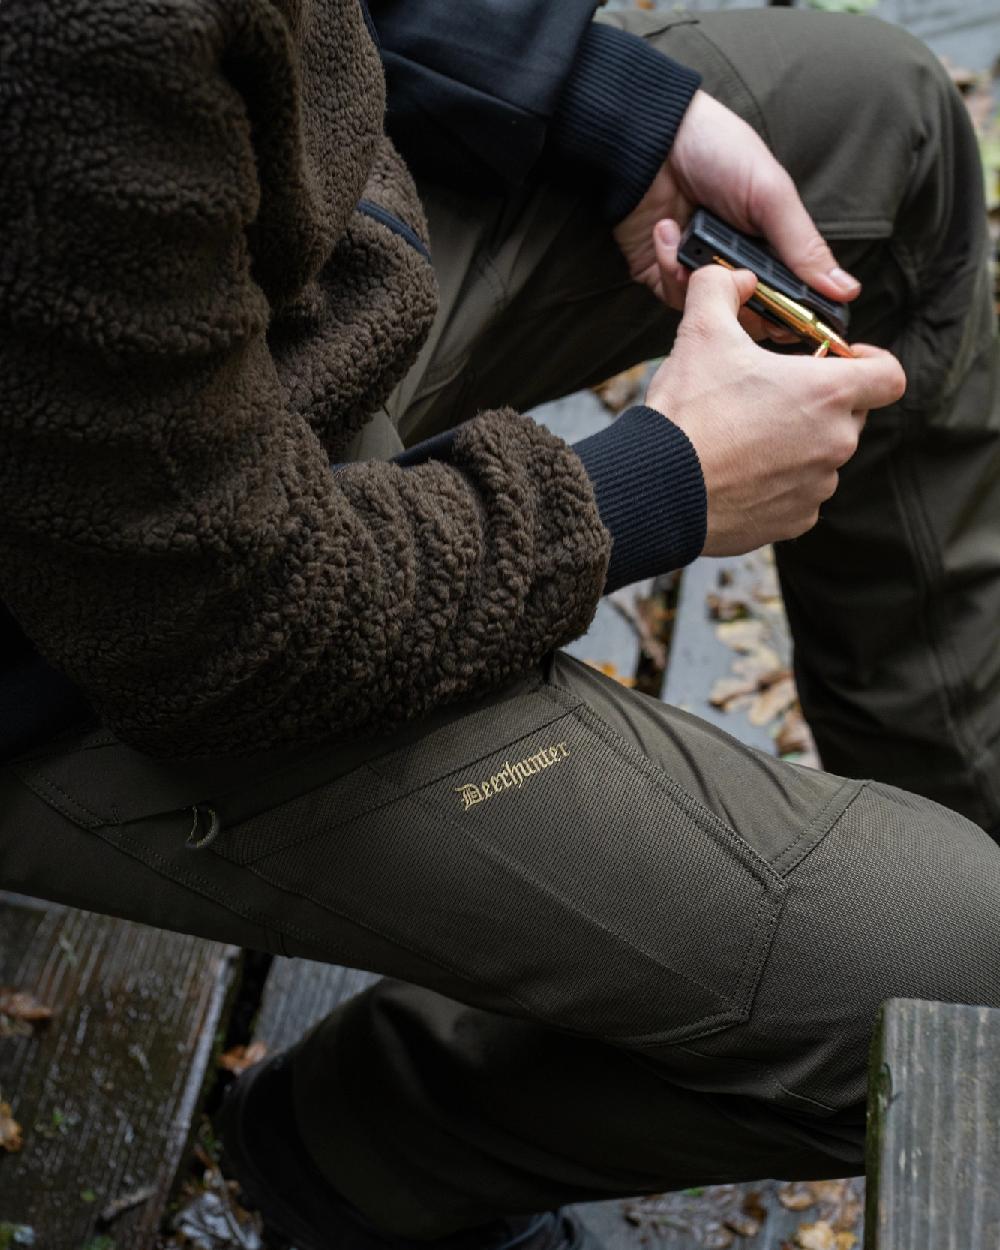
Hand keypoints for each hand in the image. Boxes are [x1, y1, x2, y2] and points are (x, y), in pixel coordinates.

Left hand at [613, 90, 860, 339]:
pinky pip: (673, 298)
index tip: (790, 324)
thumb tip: (846, 290)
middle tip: (738, 280)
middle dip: (743, 306)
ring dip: (701, 280)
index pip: (790, 300)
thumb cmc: (718, 151)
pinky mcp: (662, 274)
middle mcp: (737, 265)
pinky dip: (669, 268)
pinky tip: (665, 230)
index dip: (791, 318)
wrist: (652, 138)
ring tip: (692, 237)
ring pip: (709, 315)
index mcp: (771, 247)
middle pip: (750, 317)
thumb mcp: (771, 195)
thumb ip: (803, 247)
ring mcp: (699, 273)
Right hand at [645, 244, 905, 555]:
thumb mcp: (700, 332)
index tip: (840, 363)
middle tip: (772, 396)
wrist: (659, 489)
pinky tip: (740, 474)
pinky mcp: (794, 521)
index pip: (889, 375)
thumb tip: (733, 277)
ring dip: (796, 445)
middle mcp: (835, 443)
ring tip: (746, 439)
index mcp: (828, 394)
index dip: (871, 363)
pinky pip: (799, 497)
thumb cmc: (689, 413)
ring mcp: (817, 487)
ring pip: (821, 457)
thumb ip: (721, 288)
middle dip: (818, 403)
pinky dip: (778, 485)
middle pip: (850, 416)